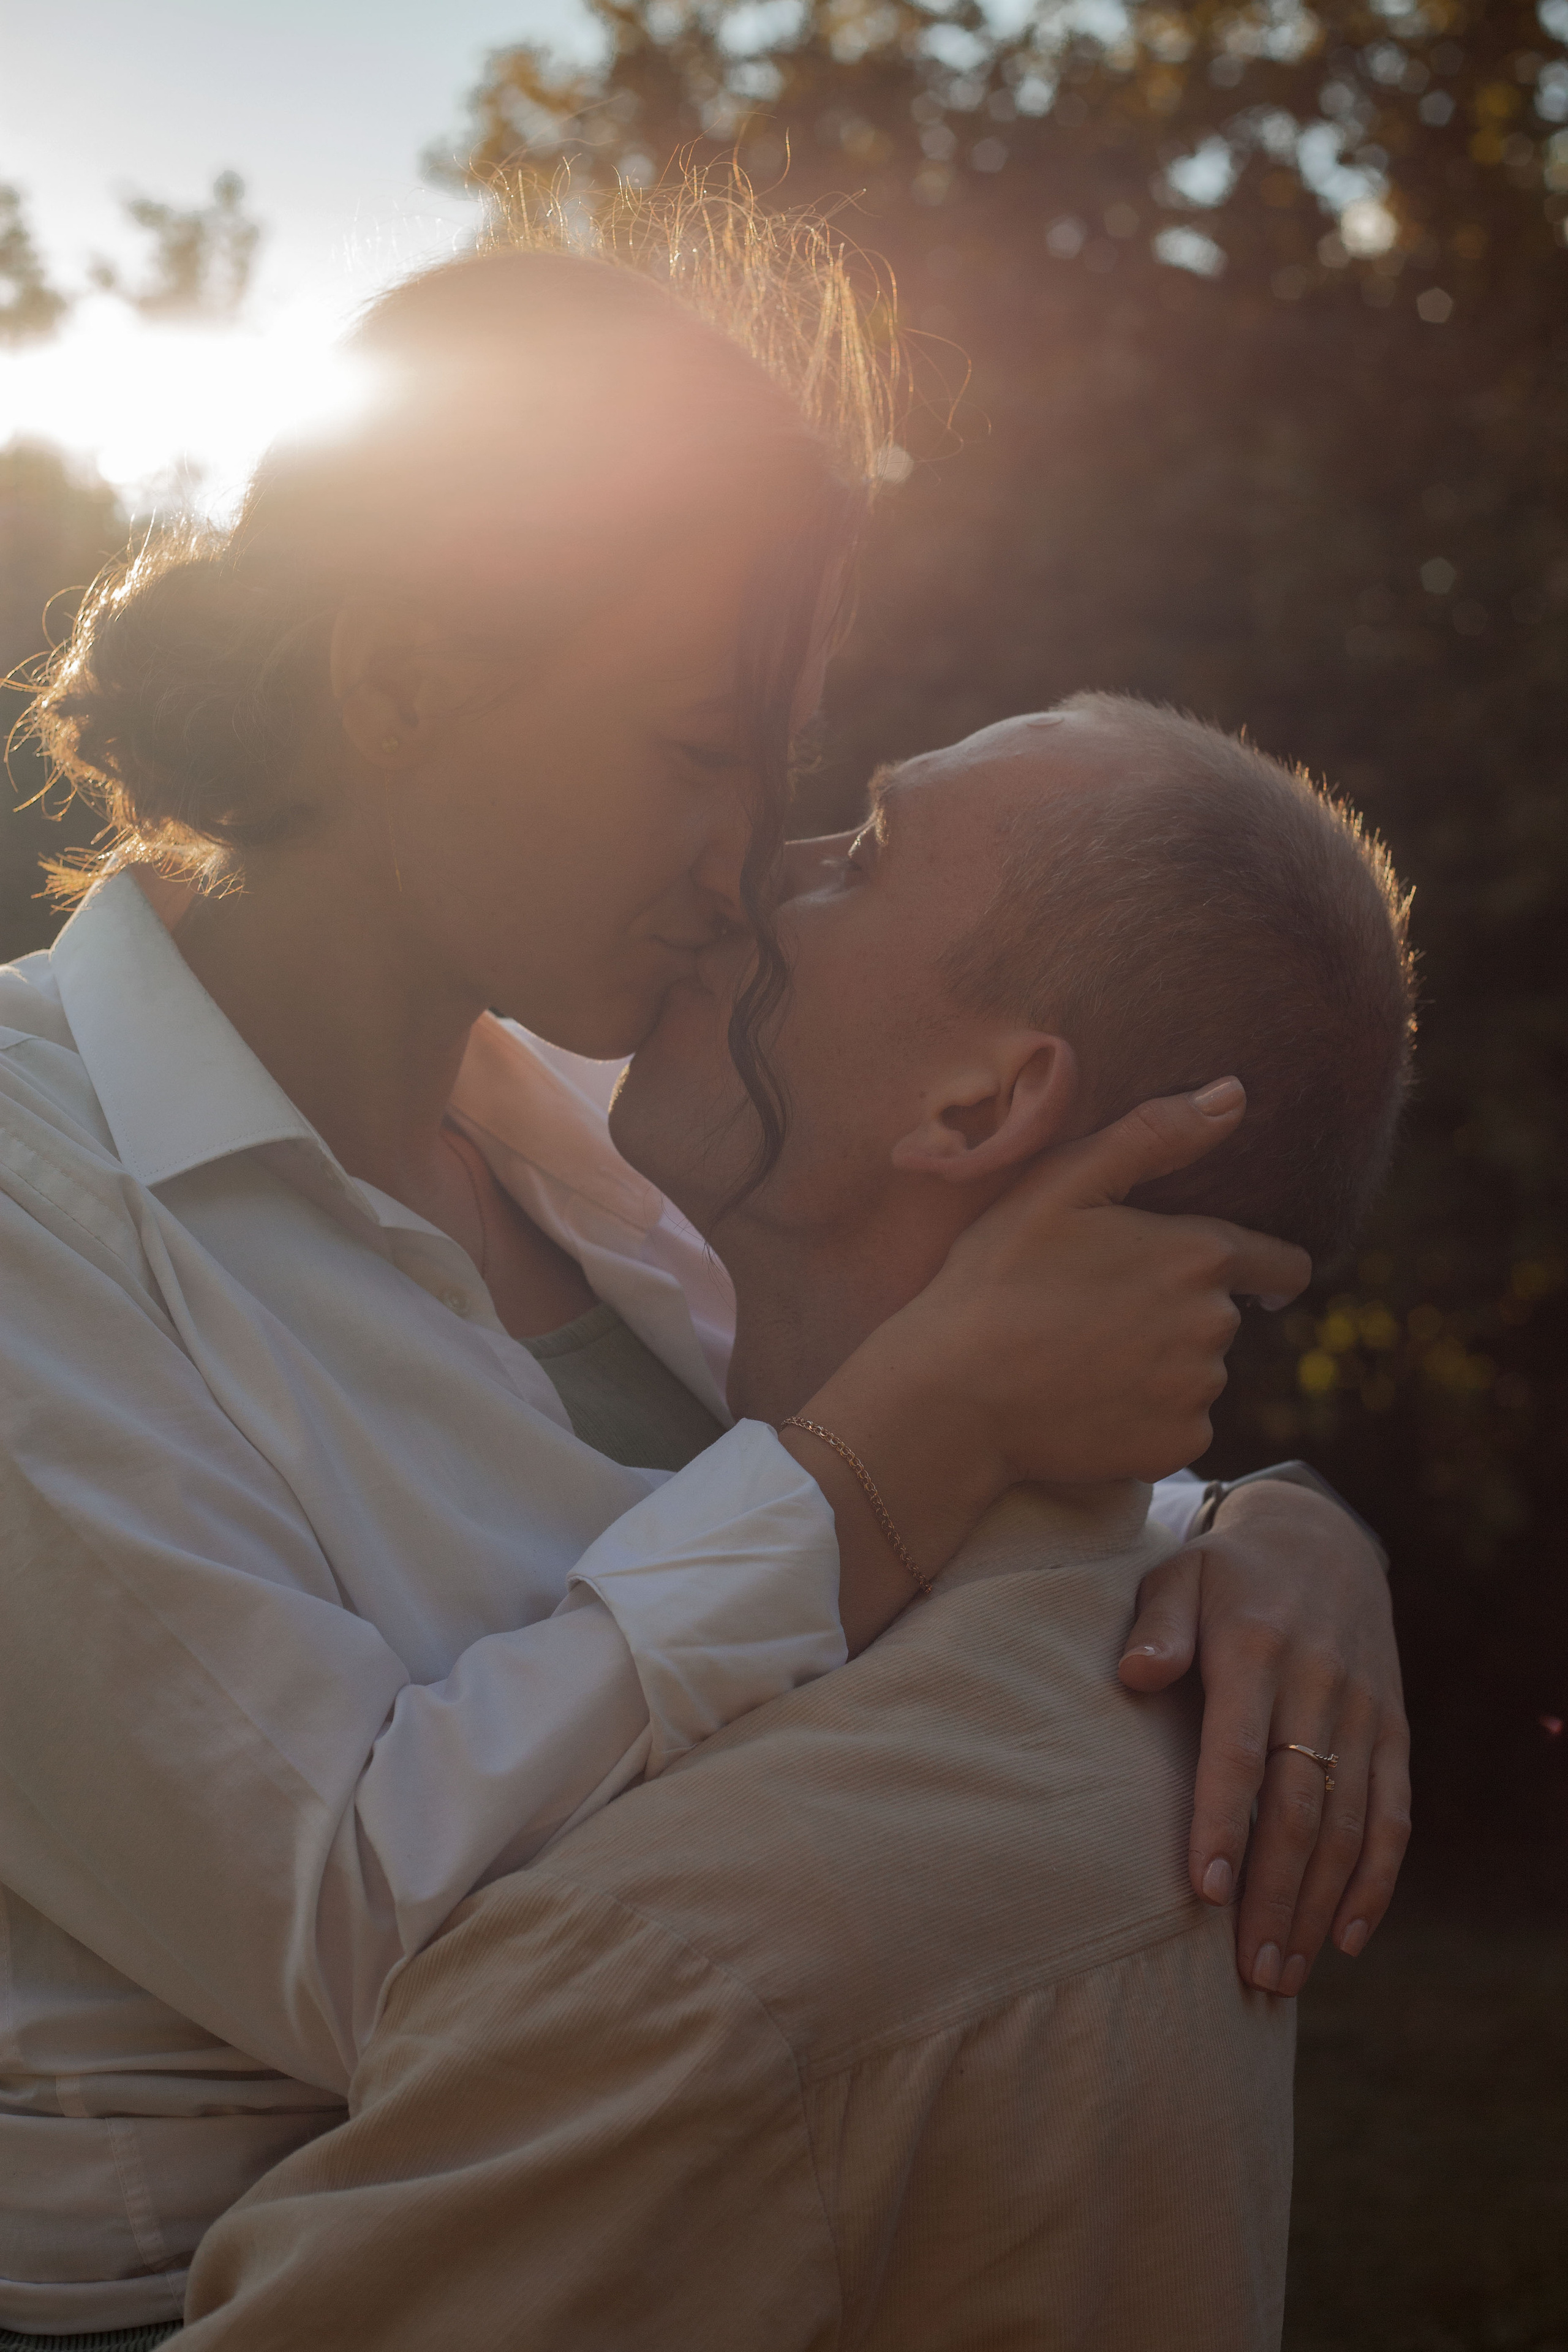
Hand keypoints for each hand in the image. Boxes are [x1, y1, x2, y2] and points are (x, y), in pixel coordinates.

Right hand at [792, 1079, 1310, 1653]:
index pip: (1280, 1265)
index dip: (1264, 1267)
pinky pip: (1178, 1426)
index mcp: (1198, 1256)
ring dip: (1159, 1364)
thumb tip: (1235, 1094)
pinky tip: (1087, 1402)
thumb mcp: (1060, 1184)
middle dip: (1178, 1311)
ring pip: (1197, 1373)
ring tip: (1082, 1357)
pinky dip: (1144, 1417)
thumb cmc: (995, 1278)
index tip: (1246, 1279)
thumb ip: (1154, 1135)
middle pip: (1221, 1318)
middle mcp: (1213, 1328)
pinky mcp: (1173, 1449)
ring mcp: (1195, 1394)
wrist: (949, 1395)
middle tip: (1098, 1311)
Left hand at [1118, 1479, 1410, 1993]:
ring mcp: (1364, 1711)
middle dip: (1274, 1895)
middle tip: (1249, 1971)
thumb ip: (1155, 1626)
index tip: (1204, 1893)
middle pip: (1298, 1807)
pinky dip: (1376, 1880)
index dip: (1222, 1823)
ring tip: (1284, 1974)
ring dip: (1319, 1904)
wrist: (1322, 1539)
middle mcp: (1319, 1685)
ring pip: (1348, 1824)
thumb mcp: (1179, 1575)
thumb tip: (1136, 1674)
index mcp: (1256, 1650)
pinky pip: (1394, 1814)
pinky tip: (1349, 1938)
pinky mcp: (1393, 1728)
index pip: (1237, 1752)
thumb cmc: (1225, 1572)